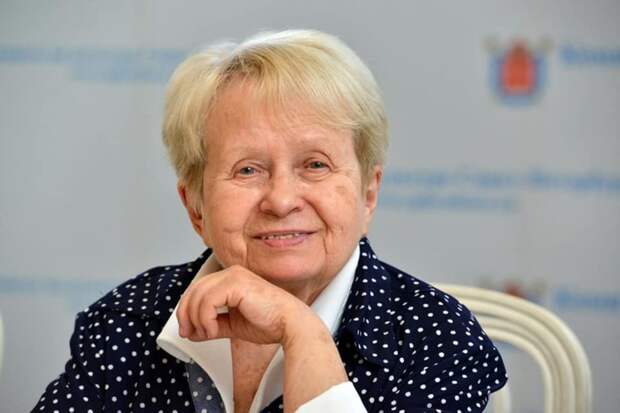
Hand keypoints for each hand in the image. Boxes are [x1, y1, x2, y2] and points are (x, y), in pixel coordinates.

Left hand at [176, 264, 314, 344]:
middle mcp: (231, 273)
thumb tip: (193, 331)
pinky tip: (213, 330)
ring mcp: (233, 275)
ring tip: (207, 334)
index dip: (188, 310)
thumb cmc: (272, 322)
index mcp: (232, 279)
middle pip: (194, 290)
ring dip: (196, 319)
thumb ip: (213, 324)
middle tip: (189, 334)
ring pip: (197, 295)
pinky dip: (205, 319)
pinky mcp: (236, 283)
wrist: (291, 324)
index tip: (189, 331)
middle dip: (186, 315)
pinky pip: (207, 301)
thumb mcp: (234, 324)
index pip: (198, 289)